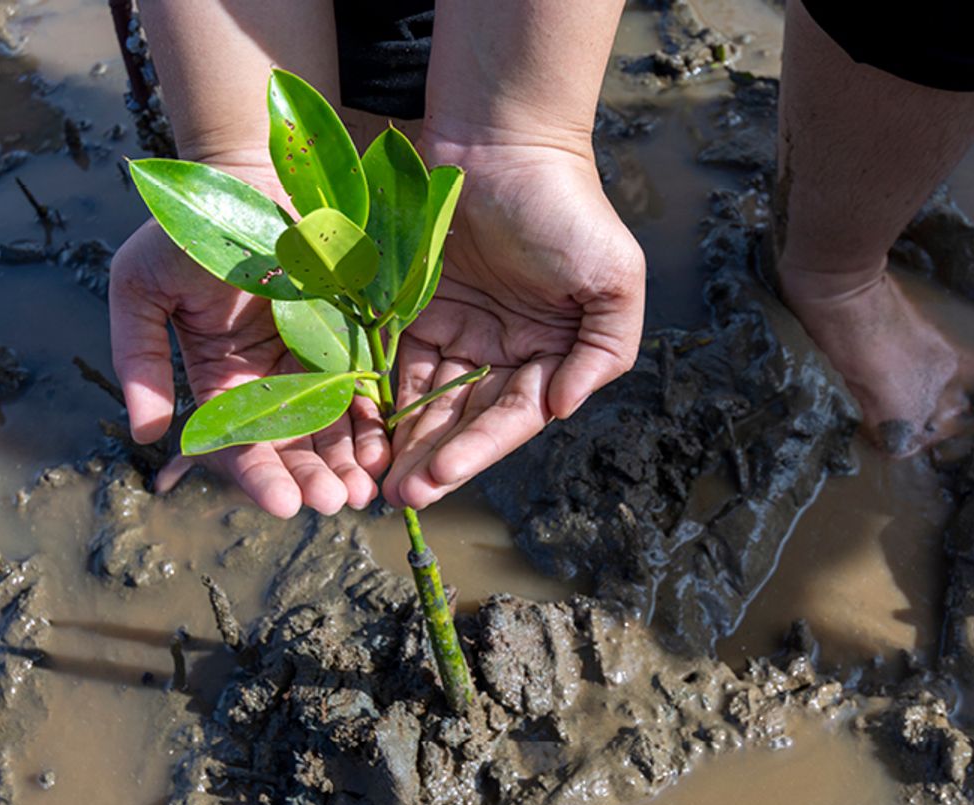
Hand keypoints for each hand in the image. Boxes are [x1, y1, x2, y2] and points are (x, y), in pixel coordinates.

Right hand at [109, 163, 389, 517]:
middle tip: (336, 503)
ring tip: (364, 491)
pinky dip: (374, 424)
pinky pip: (366, 391)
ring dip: (347, 465)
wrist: (249, 175)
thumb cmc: (189, 228)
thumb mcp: (142, 287)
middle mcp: (268, 384)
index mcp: (219, 381)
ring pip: (332, 430)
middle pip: (291, 449)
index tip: (280, 504)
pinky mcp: (351, 342)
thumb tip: (147, 432)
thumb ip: (139, 357)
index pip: (237, 444)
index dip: (258, 477)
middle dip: (312, 480)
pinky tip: (385, 450)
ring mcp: (313, 365)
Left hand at [382, 140, 645, 509]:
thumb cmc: (564, 207)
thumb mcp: (612, 278)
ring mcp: (456, 333)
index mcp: (549, 355)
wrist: (501, 139)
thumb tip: (563, 409)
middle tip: (399, 497)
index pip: (510, 416)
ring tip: (376, 477)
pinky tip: (360, 427)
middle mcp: (502, 352)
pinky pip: (393, 361)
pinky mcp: (411, 310)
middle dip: (433, 459)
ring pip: (425, 400)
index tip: (440, 480)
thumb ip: (604, 350)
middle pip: (463, 419)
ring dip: (402, 440)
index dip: (477, 451)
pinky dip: (378, 396)